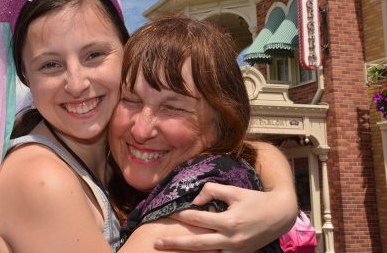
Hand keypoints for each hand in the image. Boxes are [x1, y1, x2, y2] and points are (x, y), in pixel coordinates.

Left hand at [154, 183, 296, 252]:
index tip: (168, 213)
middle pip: (196, 243)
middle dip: (175, 243)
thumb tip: (194, 200)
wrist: (280, 215)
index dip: (181, 215)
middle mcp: (231, 239)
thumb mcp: (234, 191)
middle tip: (156, 242)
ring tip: (169, 252)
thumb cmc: (255, 200)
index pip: (197, 219)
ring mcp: (235, 251)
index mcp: (229, 221)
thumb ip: (212, 191)